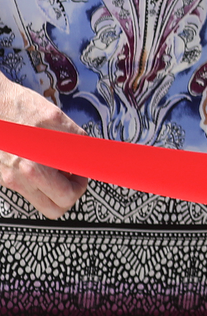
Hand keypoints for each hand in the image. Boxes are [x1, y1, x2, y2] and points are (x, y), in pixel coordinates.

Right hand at [0, 74, 85, 217]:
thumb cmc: (17, 107)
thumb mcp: (54, 118)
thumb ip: (74, 139)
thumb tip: (89, 153)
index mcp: (32, 166)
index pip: (67, 196)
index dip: (82, 184)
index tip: (84, 173)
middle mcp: (18, 178)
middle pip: (56, 208)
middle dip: (71, 192)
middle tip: (75, 174)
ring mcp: (9, 180)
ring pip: (42, 202)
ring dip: (56, 189)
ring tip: (60, 167)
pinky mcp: (4, 177)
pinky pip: (29, 190)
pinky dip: (41, 182)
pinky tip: (43, 162)